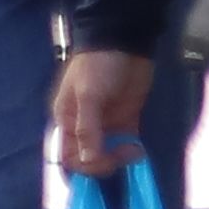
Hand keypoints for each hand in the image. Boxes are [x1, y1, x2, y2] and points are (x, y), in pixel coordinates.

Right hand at [56, 45, 155, 177]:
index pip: (68, 156)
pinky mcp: (127, 120)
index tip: (103, 161)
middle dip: (105, 163)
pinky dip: (132, 151)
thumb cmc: (98, 66)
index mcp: (68, 121)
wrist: (123, 43)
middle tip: (124, 153)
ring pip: (109, 154)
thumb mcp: (88, 95)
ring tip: (135, 151)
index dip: (84, 165)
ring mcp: (107, 124)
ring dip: (121, 158)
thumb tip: (87, 160)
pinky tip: (139, 149)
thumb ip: (88, 129)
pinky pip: (126, 144)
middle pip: (89, 159)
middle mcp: (85, 127)